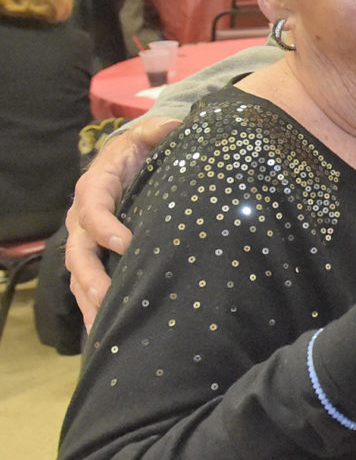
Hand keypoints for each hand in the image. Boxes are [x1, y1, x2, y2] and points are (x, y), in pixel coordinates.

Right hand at [66, 117, 179, 325]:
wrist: (136, 162)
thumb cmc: (144, 150)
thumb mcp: (149, 134)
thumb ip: (159, 131)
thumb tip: (174, 128)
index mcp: (96, 186)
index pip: (92, 208)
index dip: (104, 226)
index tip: (125, 243)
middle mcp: (84, 216)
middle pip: (78, 251)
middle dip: (91, 276)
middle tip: (108, 297)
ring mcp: (87, 240)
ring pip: (79, 275)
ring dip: (90, 300)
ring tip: (104, 326)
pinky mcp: (97, 256)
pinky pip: (88, 285)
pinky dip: (96, 307)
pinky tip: (108, 331)